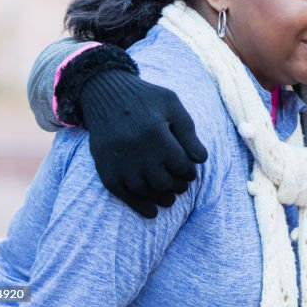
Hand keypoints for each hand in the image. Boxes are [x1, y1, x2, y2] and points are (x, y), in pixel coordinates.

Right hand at [79, 69, 207, 217]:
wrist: (105, 95)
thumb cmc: (145, 99)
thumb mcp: (171, 105)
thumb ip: (188, 132)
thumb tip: (201, 159)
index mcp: (154, 133)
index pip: (180, 164)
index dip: (189, 171)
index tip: (190, 170)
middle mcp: (135, 150)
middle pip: (164, 181)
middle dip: (178, 185)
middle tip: (182, 183)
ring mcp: (118, 161)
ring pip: (145, 190)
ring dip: (162, 197)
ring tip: (170, 197)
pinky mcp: (105, 169)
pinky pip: (123, 194)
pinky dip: (139, 206)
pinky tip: (152, 211)